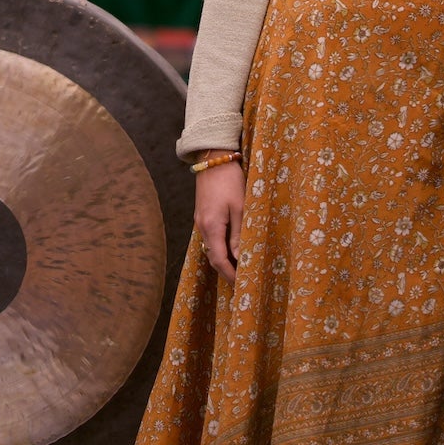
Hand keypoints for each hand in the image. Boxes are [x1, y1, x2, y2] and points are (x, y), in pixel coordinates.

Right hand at [194, 160, 246, 282]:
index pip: (219, 260)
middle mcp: (202, 226)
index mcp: (211, 226)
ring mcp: (201, 220)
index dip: (230, 275)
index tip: (242, 286)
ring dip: (224, 260)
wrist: (213, 157)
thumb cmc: (230, 180)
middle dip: (227, 271)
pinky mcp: (203, 214)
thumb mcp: (240, 207)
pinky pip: (211, 238)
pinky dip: (220, 249)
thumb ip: (239, 234)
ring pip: (211, 248)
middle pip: (213, 257)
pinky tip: (232, 249)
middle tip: (243, 283)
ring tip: (240, 269)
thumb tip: (240, 258)